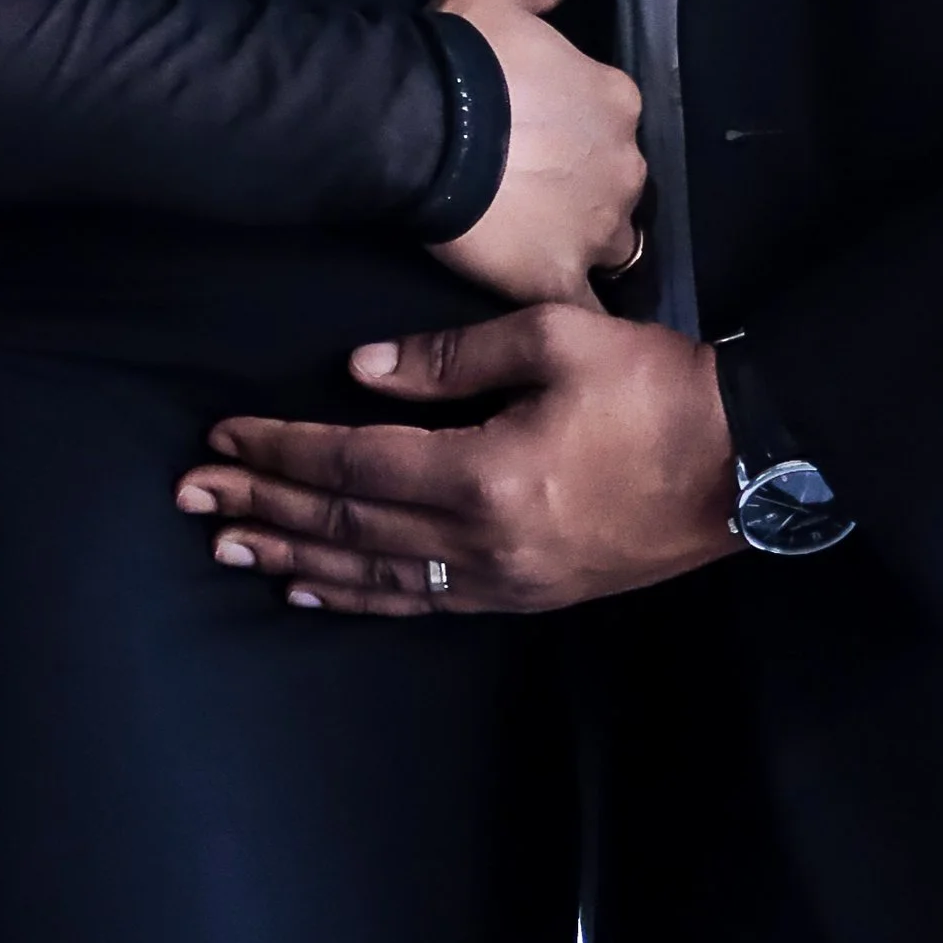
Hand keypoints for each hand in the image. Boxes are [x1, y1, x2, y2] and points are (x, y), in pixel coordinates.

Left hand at [177, 302, 739, 614]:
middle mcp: (482, 544)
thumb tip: (363, 370)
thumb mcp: (556, 338)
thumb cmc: (656, 388)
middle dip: (266, 508)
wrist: (747, 462)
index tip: (225, 439)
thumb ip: (452, 355)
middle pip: (348, 526)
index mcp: (483, 474)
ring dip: (297, 558)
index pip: (353, 464)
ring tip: (233, 545)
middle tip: (196, 497)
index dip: (281, 451)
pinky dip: (359, 595)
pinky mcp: (529, 595)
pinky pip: (423, 603)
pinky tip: (318, 589)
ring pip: (375, 576)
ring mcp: (505, 581)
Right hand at [425, 0, 646, 305]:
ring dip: (584, 244)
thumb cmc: (460, 54)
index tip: (540, 135)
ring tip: (535, 245)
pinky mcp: (561, 277)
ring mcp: (598, 226)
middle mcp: (624, 163)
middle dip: (588, 189)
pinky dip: (577, 315)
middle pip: (618, 184)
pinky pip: (584, 310)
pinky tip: (560, 322)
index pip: (610, 120)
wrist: (420, 124)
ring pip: (610, 245)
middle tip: (534, 191)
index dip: (577, 131)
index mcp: (615, 98)